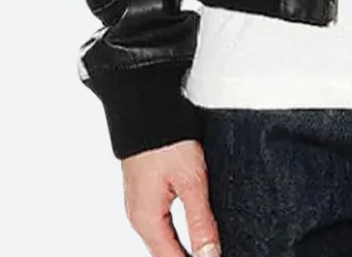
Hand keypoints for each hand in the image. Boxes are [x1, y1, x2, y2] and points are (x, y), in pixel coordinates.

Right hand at [121, 139, 220, 256]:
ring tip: (205, 248)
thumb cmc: (165, 141)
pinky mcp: (144, 190)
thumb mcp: (191, 181)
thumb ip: (200, 221)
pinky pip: (160, 221)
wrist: (146, 108)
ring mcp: (139, 203)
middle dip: (188, 256)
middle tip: (212, 253)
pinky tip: (192, 228)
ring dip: (181, 247)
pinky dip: (175, 231)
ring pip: (162, 238)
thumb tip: (209, 255)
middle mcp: (139, 216)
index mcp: (147, 220)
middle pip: (165, 252)